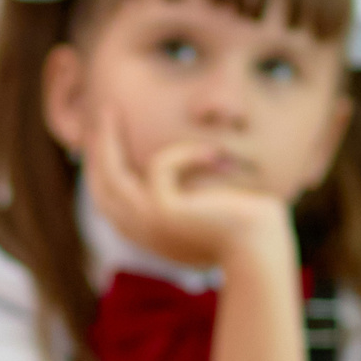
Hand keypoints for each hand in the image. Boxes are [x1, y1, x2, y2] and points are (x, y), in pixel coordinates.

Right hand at [82, 108, 291, 272]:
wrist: (263, 251)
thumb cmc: (248, 231)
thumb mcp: (214, 210)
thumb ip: (194, 196)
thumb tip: (203, 162)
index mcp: (149, 236)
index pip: (109, 201)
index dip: (102, 168)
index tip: (107, 138)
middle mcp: (140, 234)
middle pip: (100, 188)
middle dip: (97, 149)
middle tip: (103, 114)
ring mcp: (146, 225)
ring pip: (110, 176)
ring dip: (108, 140)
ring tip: (112, 110)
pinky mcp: (161, 211)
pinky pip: (159, 166)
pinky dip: (184, 153)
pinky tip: (214, 154)